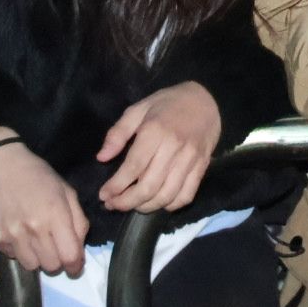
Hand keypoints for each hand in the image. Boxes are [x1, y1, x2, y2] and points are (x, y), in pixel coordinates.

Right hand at [0, 128, 88, 275]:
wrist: (0, 164)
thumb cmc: (38, 175)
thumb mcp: (66, 191)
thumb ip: (78, 220)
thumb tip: (79, 248)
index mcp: (56, 214)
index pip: (69, 256)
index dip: (75, 265)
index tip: (75, 264)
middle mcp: (34, 228)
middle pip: (51, 266)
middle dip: (57, 260)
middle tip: (54, 246)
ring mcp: (12, 234)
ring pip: (32, 265)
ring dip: (37, 257)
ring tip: (35, 239)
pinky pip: (12, 256)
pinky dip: (19, 249)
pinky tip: (18, 231)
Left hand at [96, 82, 221, 213]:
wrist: (206, 99)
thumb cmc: (168, 104)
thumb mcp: (138, 109)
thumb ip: (118, 133)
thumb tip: (101, 157)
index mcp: (154, 131)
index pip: (133, 167)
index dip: (116, 186)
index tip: (104, 195)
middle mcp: (173, 148)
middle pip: (148, 187)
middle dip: (126, 202)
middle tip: (113, 204)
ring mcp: (190, 160)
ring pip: (166, 195)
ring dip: (146, 207)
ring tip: (133, 205)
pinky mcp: (202, 167)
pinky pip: (186, 195)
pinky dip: (171, 206)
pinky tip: (159, 202)